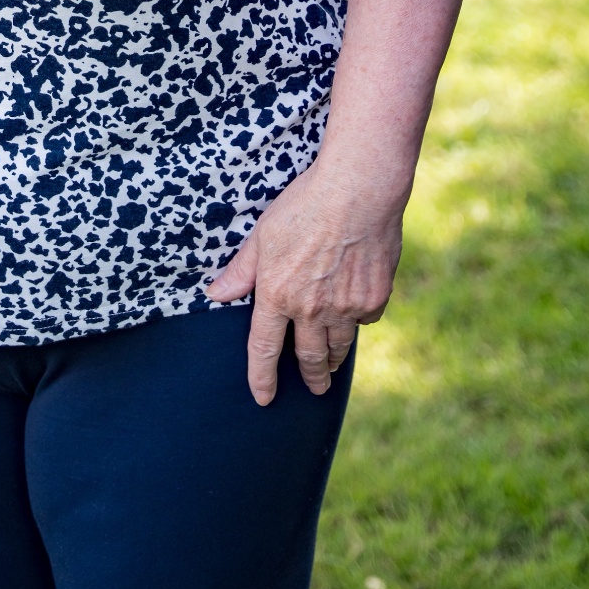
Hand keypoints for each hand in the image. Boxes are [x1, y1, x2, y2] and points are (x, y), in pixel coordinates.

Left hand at [207, 163, 402, 402]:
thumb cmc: (305, 204)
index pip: (263, 349)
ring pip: (337, 347)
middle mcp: (310, 309)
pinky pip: (364, 320)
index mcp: (277, 294)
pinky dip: (358, 319)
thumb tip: (215, 295)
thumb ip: (242, 270)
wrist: (358, 190)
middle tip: (315, 389)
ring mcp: (345, 307)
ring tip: (331, 366)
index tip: (263, 398)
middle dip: (310, 378)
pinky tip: (356, 311)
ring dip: (332, 360)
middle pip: (308, 358)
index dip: (261, 378)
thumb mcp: (263, 234)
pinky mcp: (374, 299)